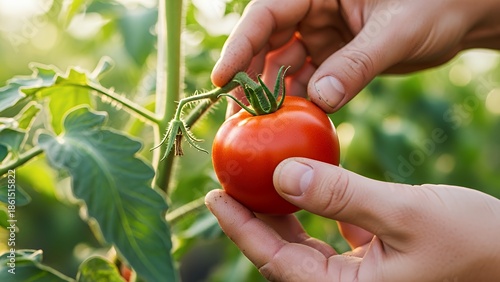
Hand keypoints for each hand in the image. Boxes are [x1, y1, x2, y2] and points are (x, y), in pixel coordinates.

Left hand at [205, 158, 499, 280]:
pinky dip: (313, 209)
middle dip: (253, 216)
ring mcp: (357, 277)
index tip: (213, 194)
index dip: (240, 227)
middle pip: (282, 252)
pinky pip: (328, 236)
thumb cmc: (475, 245)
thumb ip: (341, 195)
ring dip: (280, 210)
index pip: (275, 260)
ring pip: (302, 244)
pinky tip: (302, 184)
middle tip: (229, 178)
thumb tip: (283, 173)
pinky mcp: (371, 260)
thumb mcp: (406, 215)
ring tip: (257, 178)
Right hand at [212, 0, 499, 114]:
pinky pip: (309, 81)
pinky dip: (301, 101)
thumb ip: (358, 63)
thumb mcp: (397, 30)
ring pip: (285, 65)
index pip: (267, 13)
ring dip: (274, 95)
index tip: (221, 78)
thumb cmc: (437, 3)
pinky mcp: (334, 57)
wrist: (463, 14)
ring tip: (261, 126)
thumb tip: (319, 100)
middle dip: (250, 76)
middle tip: (238, 113)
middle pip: (267, 42)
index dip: (240, 45)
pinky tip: (293, 122)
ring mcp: (323, 34)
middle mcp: (314, 8)